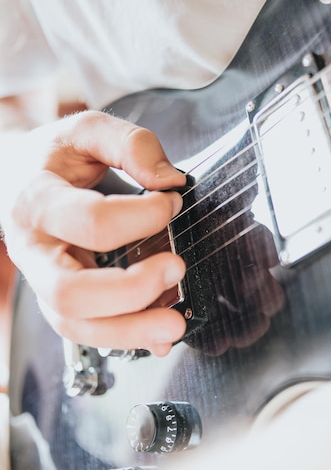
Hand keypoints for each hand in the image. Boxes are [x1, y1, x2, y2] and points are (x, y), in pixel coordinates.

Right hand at [0, 110, 186, 355]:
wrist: (15, 178)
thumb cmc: (51, 158)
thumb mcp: (86, 130)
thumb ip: (130, 144)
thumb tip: (170, 180)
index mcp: (37, 201)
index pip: (91, 221)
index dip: (142, 216)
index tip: (172, 203)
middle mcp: (33, 250)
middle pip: (71, 292)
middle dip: (131, 289)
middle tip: (175, 267)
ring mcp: (43, 280)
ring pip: (75, 324)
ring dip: (130, 331)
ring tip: (174, 322)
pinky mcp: (60, 298)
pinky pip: (86, 330)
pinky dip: (124, 339)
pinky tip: (158, 337)